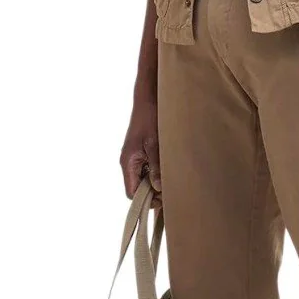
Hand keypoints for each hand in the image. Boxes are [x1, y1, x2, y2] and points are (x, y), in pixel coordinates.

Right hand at [121, 95, 160, 209]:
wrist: (148, 99)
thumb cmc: (150, 119)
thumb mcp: (155, 145)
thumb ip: (156, 167)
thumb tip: (158, 187)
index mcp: (128, 163)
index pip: (131, 193)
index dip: (146, 199)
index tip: (162, 196)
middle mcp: (128, 163)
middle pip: (137, 188)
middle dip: (152, 192)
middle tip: (170, 188)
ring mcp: (134, 158)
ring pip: (143, 180)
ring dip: (155, 182)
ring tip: (171, 177)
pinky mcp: (140, 153)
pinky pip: (146, 170)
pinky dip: (156, 173)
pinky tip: (167, 168)